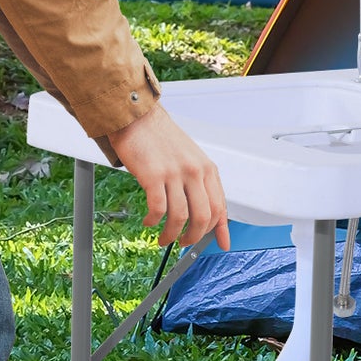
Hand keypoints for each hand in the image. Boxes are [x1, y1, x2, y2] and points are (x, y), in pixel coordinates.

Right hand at [107, 101, 230, 250]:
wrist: (137, 118)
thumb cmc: (160, 137)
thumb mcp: (190, 157)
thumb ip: (198, 181)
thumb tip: (201, 208)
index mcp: (207, 168)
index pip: (220, 206)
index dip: (221, 229)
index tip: (222, 243)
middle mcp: (195, 171)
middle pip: (203, 217)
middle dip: (193, 237)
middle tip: (184, 242)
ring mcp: (175, 173)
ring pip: (180, 217)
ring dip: (171, 234)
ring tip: (163, 238)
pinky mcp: (154, 175)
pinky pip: (158, 209)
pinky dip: (154, 221)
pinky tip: (149, 222)